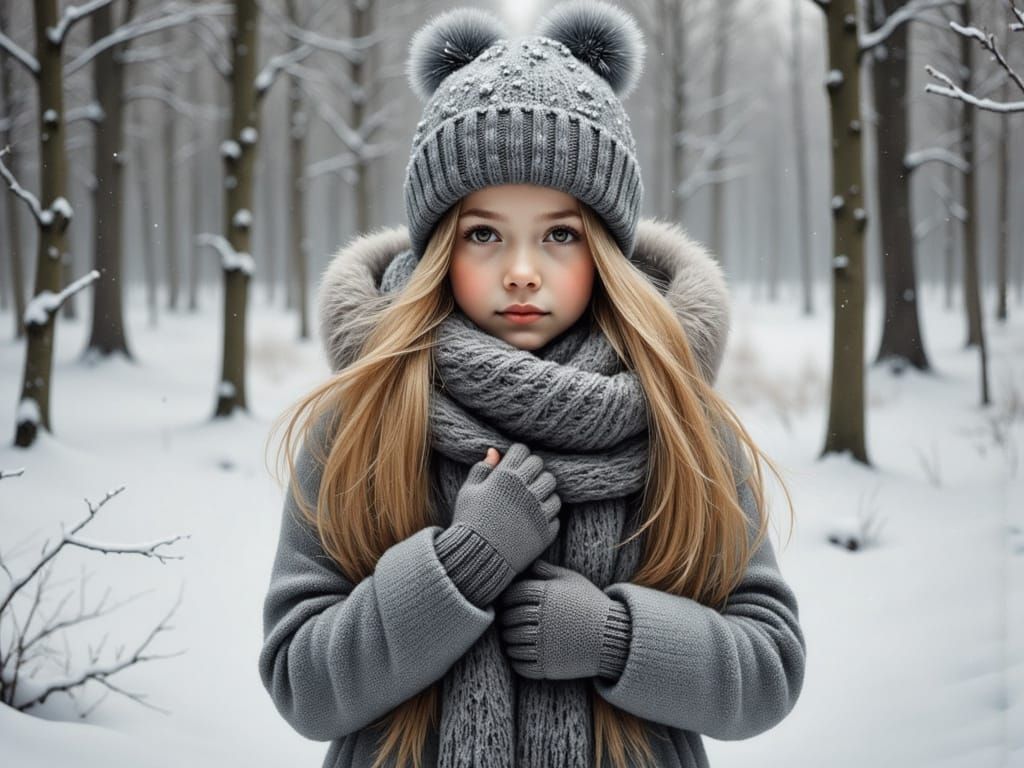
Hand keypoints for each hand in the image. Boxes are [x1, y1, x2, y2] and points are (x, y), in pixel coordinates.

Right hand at [434, 443, 561, 608]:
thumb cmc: (468, 523)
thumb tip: (494, 452)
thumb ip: (482, 469)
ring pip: (553, 489)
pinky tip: (534, 518)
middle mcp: (525, 491)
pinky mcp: (546, 531)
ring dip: (543, 490)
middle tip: (523, 480)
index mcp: (505, 477)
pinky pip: (556, 515)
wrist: (476, 559)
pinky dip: (547, 514)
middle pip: (541, 467)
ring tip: (531, 499)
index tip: (514, 463)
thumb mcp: (468, 492)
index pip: (523, 451)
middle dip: (532, 470)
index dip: (518, 455)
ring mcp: (538, 511)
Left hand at [496, 559, 630, 680]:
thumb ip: (549, 571)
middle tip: (507, 623)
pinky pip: (521, 664)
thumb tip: (530, 564)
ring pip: (512, 642)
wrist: (614, 636)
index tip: (508, 604)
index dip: (507, 600)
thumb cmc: (591, 605)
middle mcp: (542, 617)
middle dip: (506, 621)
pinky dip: (515, 659)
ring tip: (511, 639)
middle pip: (509, 619)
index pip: (512, 595)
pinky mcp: (548, 665)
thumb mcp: (573, 580)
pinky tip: (519, 654)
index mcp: (545, 594)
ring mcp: (544, 643)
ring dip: (508, 641)